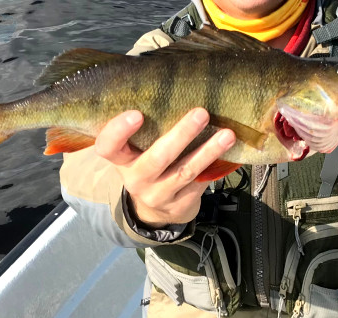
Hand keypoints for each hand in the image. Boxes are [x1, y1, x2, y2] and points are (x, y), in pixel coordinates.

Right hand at [94, 108, 234, 228]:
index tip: (137, 114)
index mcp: (121, 161)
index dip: (118, 131)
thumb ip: (146, 130)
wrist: (157, 211)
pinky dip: (214, 166)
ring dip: (207, 151)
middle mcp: (136, 180)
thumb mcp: (137, 152)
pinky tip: (228, 152)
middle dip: (181, 135)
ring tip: (227, 134)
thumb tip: (174, 86)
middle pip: (157, 158)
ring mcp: (158, 195)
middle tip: (201, 113)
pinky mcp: (180, 205)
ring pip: (185, 172)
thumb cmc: (148, 166)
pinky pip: (199, 184)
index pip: (108, 147)